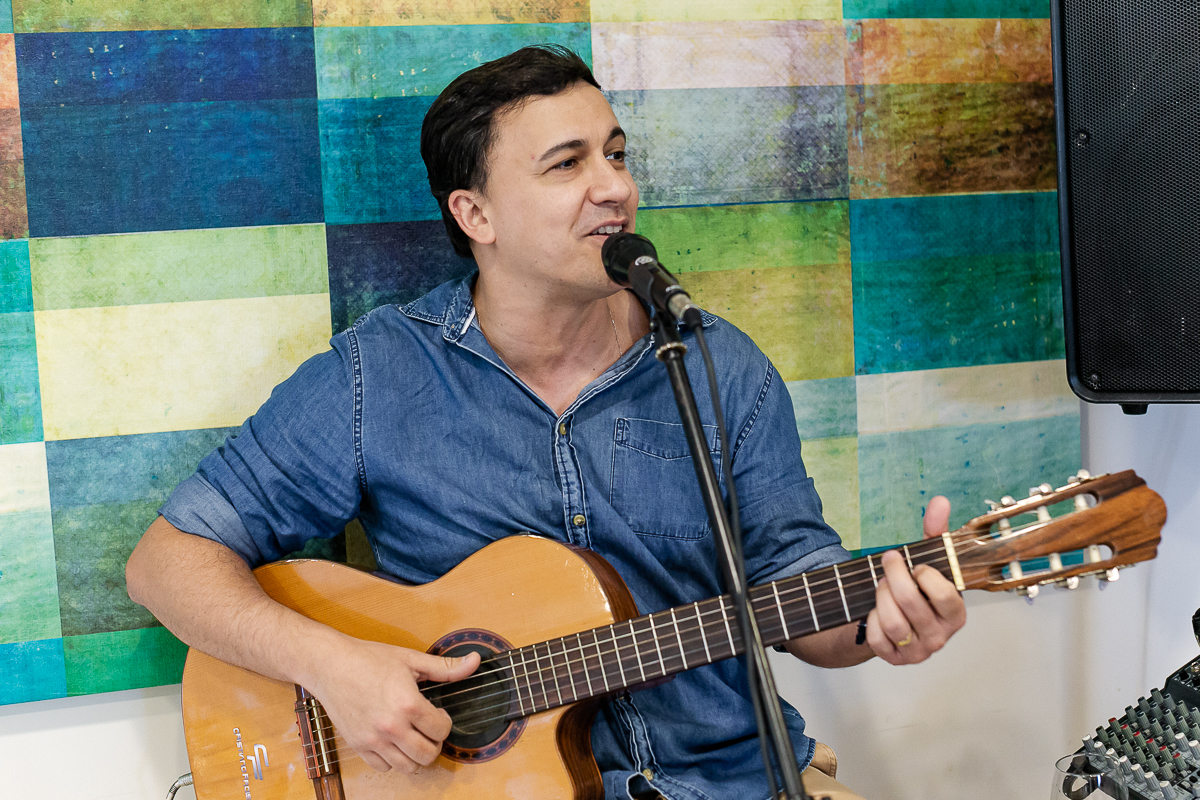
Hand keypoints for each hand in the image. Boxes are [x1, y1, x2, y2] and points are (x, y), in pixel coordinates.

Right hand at [306, 637, 479, 772]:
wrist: (330, 664)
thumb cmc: (369, 659)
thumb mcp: (411, 659)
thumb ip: (446, 667)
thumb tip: (475, 661)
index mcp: (408, 704)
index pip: (441, 730)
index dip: (445, 722)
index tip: (438, 714)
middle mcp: (391, 727)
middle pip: (428, 755)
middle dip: (435, 743)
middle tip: (429, 729)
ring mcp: (373, 739)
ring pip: (407, 767)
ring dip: (416, 755)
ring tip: (413, 737)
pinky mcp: (358, 745)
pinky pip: (383, 767)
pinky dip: (393, 760)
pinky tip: (393, 741)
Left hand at [865, 495, 966, 664]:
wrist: (897, 620)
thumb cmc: (917, 588)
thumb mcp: (928, 560)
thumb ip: (935, 531)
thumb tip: (940, 501)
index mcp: (956, 613)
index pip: (947, 597)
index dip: (926, 576)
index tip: (917, 565)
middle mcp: (940, 635)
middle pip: (911, 603)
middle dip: (893, 576)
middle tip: (888, 561)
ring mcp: (918, 649)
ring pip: (892, 622)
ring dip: (880, 596)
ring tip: (881, 585)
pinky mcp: (895, 659)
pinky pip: (877, 640)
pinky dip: (870, 621)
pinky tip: (874, 610)